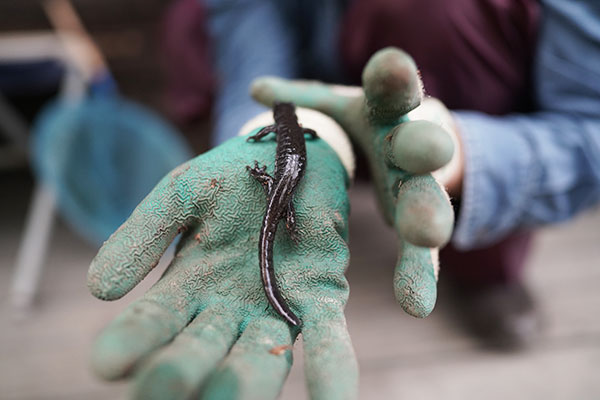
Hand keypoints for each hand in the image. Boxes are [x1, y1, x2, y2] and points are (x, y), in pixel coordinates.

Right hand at [87, 131, 357, 398]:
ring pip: (259, 358)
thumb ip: (144, 235)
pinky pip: (326, 341)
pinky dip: (330, 372)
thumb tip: (100, 289)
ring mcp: (275, 308)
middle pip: (201, 352)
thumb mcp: (180, 195)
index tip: (108, 363)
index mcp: (186, 287)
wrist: (289, 156)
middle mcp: (227, 310)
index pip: (152, 321)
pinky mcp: (320, 298)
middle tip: (162, 393)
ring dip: (247, 384)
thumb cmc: (230, 177)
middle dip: (182, 373)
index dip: (131, 341)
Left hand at [251, 47, 455, 317]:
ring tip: (425, 236)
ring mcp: (419, 187)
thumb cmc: (366, 123)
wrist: (408, 145)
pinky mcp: (421, 226)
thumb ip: (303, 100)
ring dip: (427, 217)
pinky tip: (415, 304)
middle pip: (419, 143)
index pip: (392, 91)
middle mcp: (409, 146)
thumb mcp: (339, 106)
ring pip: (427, 201)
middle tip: (430, 150)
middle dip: (424, 146)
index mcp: (387, 112)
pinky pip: (422, 255)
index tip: (391, 66)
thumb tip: (257, 89)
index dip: (393, 78)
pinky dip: (419, 276)